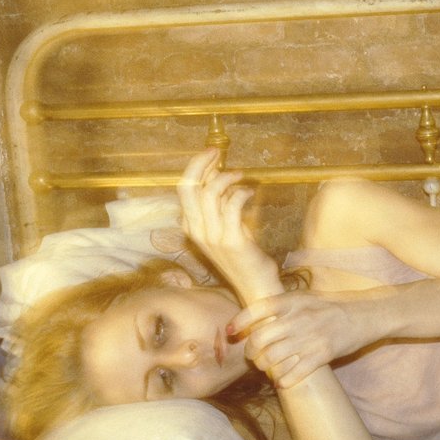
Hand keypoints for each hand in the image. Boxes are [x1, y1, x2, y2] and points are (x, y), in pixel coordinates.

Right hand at [177, 149, 278, 299]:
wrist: (256, 287)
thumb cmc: (244, 256)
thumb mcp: (226, 227)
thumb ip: (219, 205)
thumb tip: (218, 177)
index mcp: (191, 226)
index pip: (183, 189)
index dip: (196, 167)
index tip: (212, 154)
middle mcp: (197, 231)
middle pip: (187, 188)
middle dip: (200, 164)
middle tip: (217, 152)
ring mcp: (213, 237)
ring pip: (209, 194)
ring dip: (226, 177)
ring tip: (240, 175)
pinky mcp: (232, 240)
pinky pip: (231, 206)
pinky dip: (240, 193)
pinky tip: (249, 192)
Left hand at [231, 290, 387, 387]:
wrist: (365, 314)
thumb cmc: (332, 306)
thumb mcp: (306, 297)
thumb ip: (282, 307)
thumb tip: (252, 322)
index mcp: (293, 300)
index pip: (257, 309)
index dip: (240, 322)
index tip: (232, 331)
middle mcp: (299, 318)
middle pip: (259, 340)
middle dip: (251, 352)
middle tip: (253, 356)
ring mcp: (310, 337)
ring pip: (272, 359)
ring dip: (265, 367)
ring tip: (267, 368)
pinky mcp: (322, 355)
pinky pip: (292, 373)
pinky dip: (283, 380)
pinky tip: (282, 380)